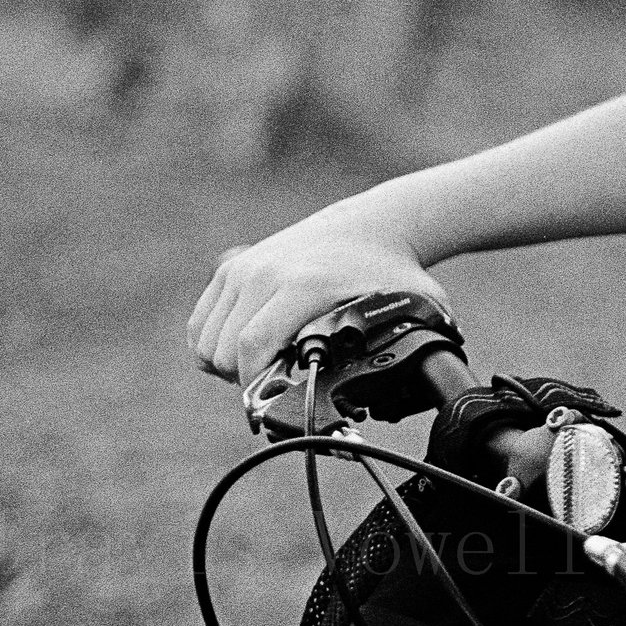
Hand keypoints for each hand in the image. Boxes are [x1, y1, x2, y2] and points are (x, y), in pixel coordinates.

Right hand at [188, 186, 447, 383]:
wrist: (370, 226)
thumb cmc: (391, 273)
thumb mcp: (412, 308)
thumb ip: (416, 345)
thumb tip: (425, 386)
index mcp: (303, 285)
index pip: (252, 346)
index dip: (255, 384)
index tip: (275, 399)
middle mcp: (265, 273)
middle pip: (223, 350)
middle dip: (243, 379)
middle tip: (275, 383)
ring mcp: (243, 267)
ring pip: (205, 340)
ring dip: (225, 364)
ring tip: (263, 365)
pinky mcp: (230, 266)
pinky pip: (200, 322)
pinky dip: (212, 343)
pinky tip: (243, 348)